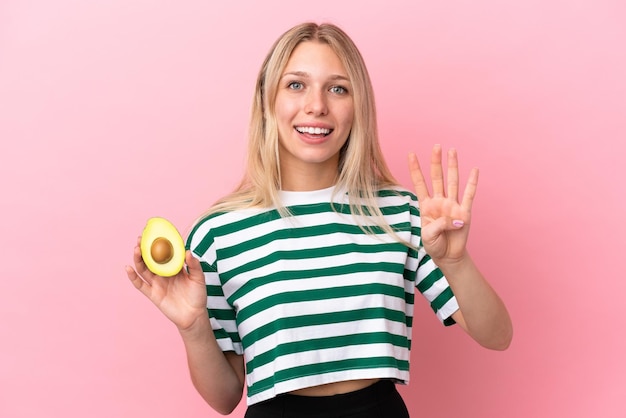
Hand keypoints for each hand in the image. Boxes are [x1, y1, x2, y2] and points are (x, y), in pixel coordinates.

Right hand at [125, 237, 207, 330]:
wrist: (194, 315)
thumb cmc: (198, 295)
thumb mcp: (199, 278)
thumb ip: (194, 265)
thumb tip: (188, 252)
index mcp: (174, 267)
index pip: (164, 252)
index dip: (158, 243)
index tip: (153, 232)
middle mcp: (163, 273)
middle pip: (150, 259)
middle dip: (144, 248)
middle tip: (140, 238)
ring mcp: (157, 283)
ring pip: (144, 269)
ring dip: (138, 259)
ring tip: (136, 249)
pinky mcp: (153, 294)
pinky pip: (140, 285)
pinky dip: (133, 277)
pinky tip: (128, 268)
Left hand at [408, 145, 477, 262]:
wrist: (447, 256)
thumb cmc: (434, 245)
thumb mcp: (427, 236)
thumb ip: (437, 225)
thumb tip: (455, 219)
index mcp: (426, 205)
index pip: (419, 183)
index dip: (415, 169)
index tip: (411, 154)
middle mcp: (439, 201)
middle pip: (437, 177)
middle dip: (436, 162)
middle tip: (436, 146)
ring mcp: (452, 205)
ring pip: (452, 182)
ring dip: (452, 166)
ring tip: (452, 151)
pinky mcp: (464, 213)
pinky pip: (469, 195)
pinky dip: (472, 183)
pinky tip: (474, 170)